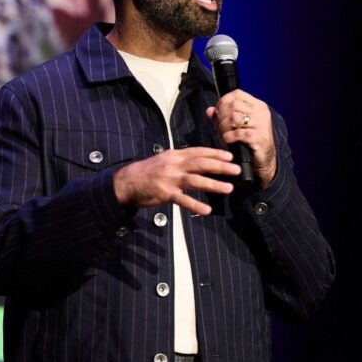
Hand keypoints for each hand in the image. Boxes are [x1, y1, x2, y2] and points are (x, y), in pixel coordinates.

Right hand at [113, 147, 239, 215]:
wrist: (126, 182)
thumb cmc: (146, 172)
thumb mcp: (164, 160)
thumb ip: (180, 160)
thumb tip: (199, 161)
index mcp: (174, 155)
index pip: (198, 151)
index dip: (215, 153)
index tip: (229, 156)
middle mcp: (174, 164)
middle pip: (201, 163)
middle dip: (220, 166)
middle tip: (235, 170)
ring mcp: (169, 179)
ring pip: (196, 180)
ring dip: (213, 184)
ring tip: (228, 188)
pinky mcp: (165, 194)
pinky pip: (183, 200)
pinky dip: (196, 205)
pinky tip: (207, 210)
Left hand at [206, 89, 276, 186]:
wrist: (263, 160)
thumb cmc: (248, 141)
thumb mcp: (235, 126)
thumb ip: (222, 117)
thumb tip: (209, 110)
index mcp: (257, 105)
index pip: (236, 94)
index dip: (223, 102)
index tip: (218, 114)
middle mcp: (261, 112)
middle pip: (233, 105)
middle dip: (221, 116)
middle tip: (219, 127)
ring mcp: (262, 124)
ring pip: (234, 118)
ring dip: (223, 127)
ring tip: (223, 135)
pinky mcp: (259, 137)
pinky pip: (238, 133)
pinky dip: (228, 137)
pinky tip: (228, 141)